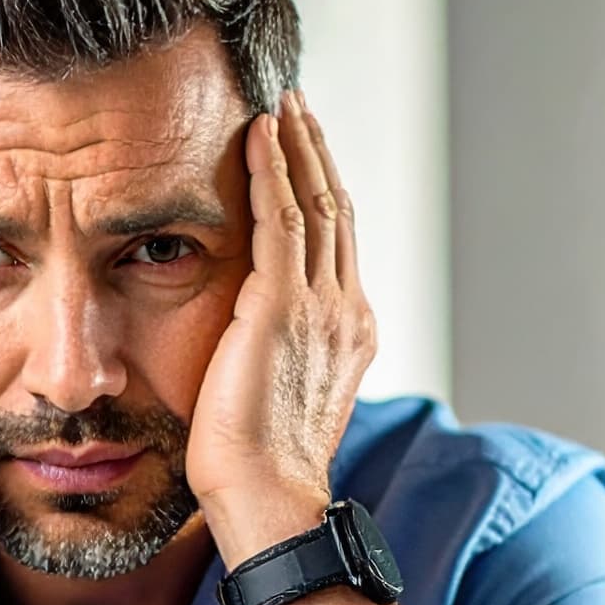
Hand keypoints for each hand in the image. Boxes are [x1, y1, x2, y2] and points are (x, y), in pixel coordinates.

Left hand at [188, 92, 377, 562]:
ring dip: (295, 147)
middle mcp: (347, 311)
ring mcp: (321, 307)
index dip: (323, 190)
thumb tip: (252, 345)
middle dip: (315, 153)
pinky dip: (272, 171)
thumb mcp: (279, 399)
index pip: (338, 242)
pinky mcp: (282, 307)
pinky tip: (258, 135)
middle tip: (295, 106)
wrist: (269, 499)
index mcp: (351, 332)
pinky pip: (282, 219)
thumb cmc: (259, 470)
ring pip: (315, 203)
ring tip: (279, 105)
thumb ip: (277, 357)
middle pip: (337, 210)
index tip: (303, 151)